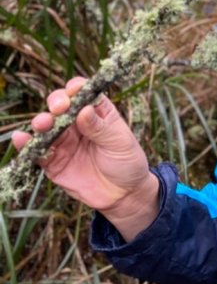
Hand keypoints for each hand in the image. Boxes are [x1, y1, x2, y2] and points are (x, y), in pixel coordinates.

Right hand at [11, 77, 158, 240]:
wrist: (123, 195)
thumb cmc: (127, 163)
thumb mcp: (120, 143)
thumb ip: (100, 128)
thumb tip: (83, 109)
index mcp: (97, 113)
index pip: (83, 93)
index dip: (76, 88)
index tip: (74, 91)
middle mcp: (77, 124)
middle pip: (60, 106)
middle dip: (56, 103)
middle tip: (59, 109)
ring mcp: (63, 142)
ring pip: (46, 126)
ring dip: (41, 122)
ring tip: (42, 124)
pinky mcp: (52, 161)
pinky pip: (36, 151)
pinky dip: (26, 144)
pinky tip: (21, 139)